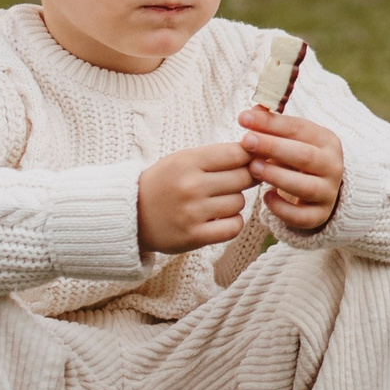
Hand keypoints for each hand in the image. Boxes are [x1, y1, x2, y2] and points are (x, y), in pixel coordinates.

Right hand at [136, 141, 254, 254]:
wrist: (131, 214)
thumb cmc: (164, 183)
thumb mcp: (183, 160)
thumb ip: (217, 156)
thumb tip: (258, 154)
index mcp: (187, 161)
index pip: (236, 153)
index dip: (251, 156)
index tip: (251, 160)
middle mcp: (190, 186)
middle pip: (243, 177)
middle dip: (246, 178)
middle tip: (235, 181)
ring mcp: (193, 212)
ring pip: (239, 202)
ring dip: (234, 202)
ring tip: (217, 201)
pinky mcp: (194, 236)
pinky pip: (234, 227)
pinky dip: (232, 223)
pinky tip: (220, 219)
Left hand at [238, 108, 343, 233]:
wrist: (322, 189)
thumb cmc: (298, 157)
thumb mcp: (290, 139)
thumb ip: (271, 126)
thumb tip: (250, 113)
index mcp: (326, 141)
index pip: (299, 128)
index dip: (270, 123)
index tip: (243, 119)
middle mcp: (332, 166)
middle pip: (304, 156)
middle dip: (273, 147)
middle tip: (246, 141)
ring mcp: (328, 192)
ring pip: (305, 186)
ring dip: (277, 176)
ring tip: (253, 168)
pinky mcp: (320, 215)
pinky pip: (302, 216)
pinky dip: (282, 208)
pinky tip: (266, 197)